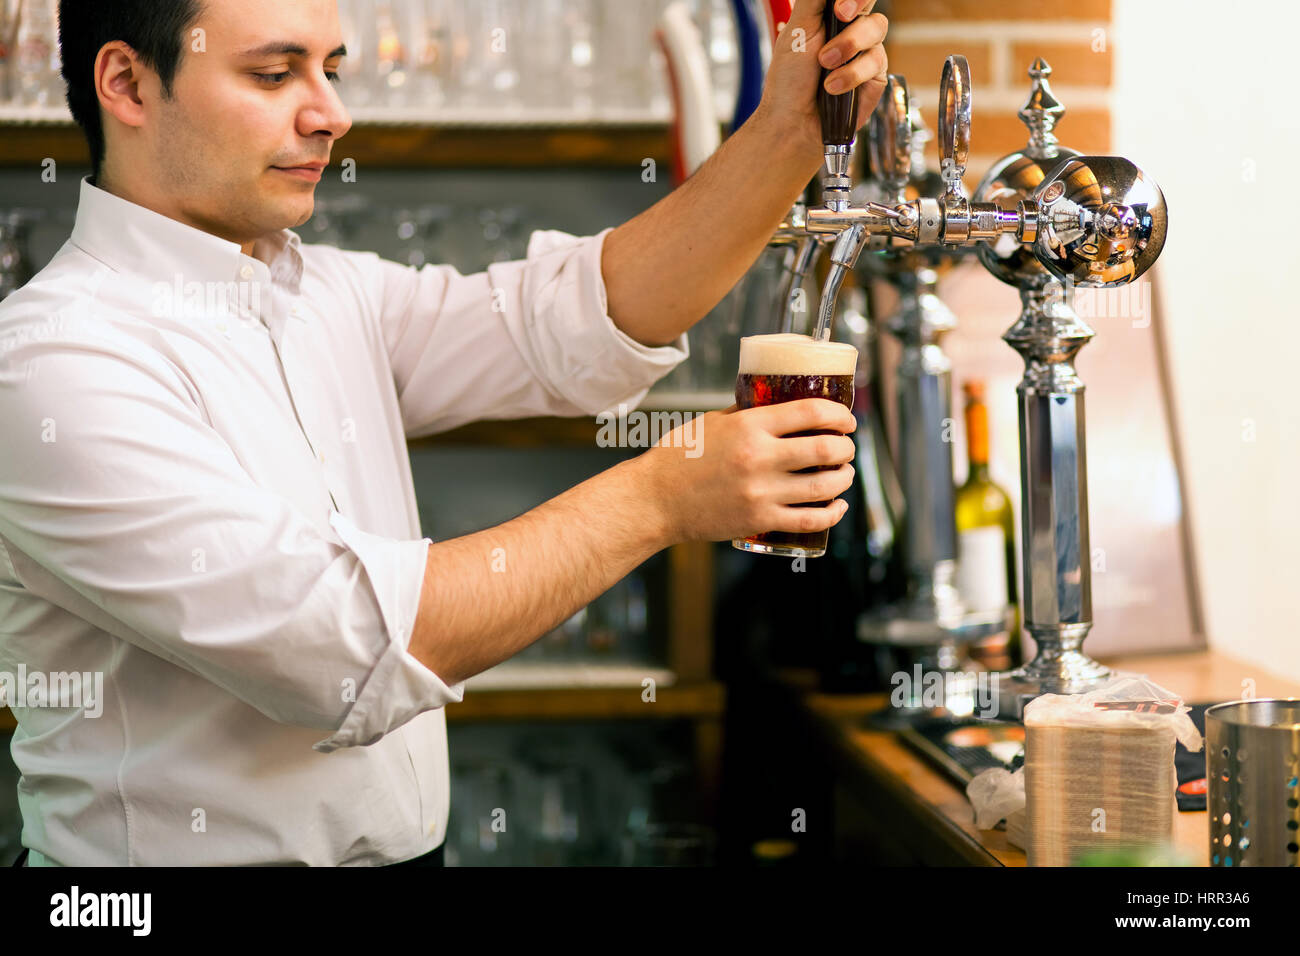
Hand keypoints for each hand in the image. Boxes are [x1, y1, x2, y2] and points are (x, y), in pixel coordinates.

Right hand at [642, 399, 856, 544]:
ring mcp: (760, 492)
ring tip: (846, 474)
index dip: (839, 415)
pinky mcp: (758, 519)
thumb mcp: (712, 423)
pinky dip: (832, 513)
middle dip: (846, 447)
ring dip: (844, 478)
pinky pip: (809, 519)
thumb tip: (775, 405)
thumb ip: (746, 415)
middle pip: (825, 449)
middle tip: (847, 447)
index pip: (810, 413)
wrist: (654, 500)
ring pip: (823, 486)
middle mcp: (759, 458)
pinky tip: (837, 505)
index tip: (846, 420)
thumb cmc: (678, 458)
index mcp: (748, 427)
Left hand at [751, 0, 889, 164]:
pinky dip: (851, 74)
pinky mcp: (875, 76)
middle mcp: (852, 31)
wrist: (793, 120)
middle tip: (840, 16)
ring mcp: (865, 53)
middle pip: (869, 6)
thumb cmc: (789, 80)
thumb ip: (814, 1)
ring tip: (825, 65)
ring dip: (848, 46)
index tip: (838, 7)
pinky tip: (833, 87)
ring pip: (877, 29)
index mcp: (832, 16)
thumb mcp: (796, 30)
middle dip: (857, 7)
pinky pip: (875, 62)